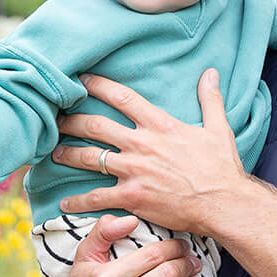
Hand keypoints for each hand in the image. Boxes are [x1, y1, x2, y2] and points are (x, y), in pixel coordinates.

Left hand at [51, 70, 245, 233]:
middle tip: (56, 119)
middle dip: (70, 121)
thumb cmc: (221, 168)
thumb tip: (210, 73)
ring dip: (67, 155)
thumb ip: (210, 100)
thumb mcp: (218, 129)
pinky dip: (78, 201)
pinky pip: (97, 197)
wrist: (223, 202)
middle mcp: (141, 144)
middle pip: (94, 125)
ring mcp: (133, 171)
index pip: (122, 97)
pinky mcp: (132, 197)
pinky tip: (65, 202)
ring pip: (89, 158)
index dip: (97, 85)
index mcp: (159, 125)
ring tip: (53, 154)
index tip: (80, 79)